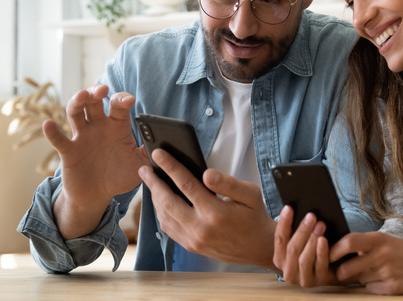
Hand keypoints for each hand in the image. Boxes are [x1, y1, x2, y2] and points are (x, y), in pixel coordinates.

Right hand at [47, 85, 147, 238]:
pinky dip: (52, 132)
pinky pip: (58, 139)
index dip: (122, 99)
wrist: (98, 196)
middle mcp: (98, 126)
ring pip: (75, 112)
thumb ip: (152, 153)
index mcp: (117, 126)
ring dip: (77, 101)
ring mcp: (82, 136)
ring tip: (82, 96)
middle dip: (96, 91)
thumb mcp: (141, 165)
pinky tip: (49, 124)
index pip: (118, 105)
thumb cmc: (120, 176)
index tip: (129, 101)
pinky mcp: (69, 151)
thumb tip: (166, 145)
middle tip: (102, 90)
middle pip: (94, 101)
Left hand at [139, 149, 276, 267]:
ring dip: (154, 198)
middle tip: (144, 168)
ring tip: (150, 182)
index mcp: (216, 212)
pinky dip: (160, 213)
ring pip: (164, 216)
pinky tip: (160, 201)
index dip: (170, 167)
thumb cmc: (254, 216)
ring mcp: (193, 240)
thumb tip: (206, 173)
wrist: (259, 248)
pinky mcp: (191, 246)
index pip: (186, 185)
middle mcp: (201, 228)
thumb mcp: (250, 193)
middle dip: (153, 182)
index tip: (158, 154)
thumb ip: (228, 182)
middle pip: (167, 201)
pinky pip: (168, 228)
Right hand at [273, 206, 340, 287]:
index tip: (289, 208)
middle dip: (302, 231)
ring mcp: (303, 279)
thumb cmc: (314, 249)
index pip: (279, 238)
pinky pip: (319, 266)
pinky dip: (321, 252)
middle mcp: (288, 271)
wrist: (332, 269)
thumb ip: (297, 231)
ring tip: (321, 224)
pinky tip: (324, 240)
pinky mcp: (318, 282)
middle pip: (292, 249)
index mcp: (280, 259)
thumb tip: (296, 208)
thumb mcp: (303, 241)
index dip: (284, 222)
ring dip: (312, 240)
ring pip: (304, 258)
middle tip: (311, 215)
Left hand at [331, 232, 402, 294]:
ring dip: (361, 279)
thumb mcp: (383, 240)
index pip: (348, 242)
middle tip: (341, 272)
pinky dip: (373, 286)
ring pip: (359, 281)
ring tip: (375, 271)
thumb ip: (362, 245)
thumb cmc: (401, 251)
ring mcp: (388, 273)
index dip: (333, 250)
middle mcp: (382, 254)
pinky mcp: (393, 288)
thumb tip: (333, 252)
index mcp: (378, 239)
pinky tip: (385, 279)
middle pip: (347, 269)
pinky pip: (371, 289)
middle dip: (341, 273)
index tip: (325, 255)